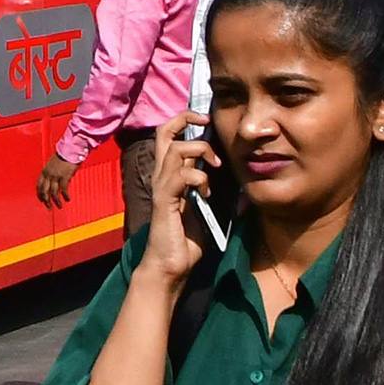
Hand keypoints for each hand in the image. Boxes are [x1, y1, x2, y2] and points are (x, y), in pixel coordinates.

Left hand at [35, 155, 79, 210]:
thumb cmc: (63, 156)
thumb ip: (52, 172)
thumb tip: (55, 181)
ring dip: (56, 201)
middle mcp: (48, 174)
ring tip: (60, 206)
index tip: (42, 200)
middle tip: (49, 207)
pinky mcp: (64, 177)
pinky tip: (68, 199)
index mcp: (44, 171)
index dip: (40, 194)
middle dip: (46, 201)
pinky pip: (63, 189)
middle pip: (44, 191)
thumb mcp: (54, 164)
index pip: (39, 185)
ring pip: (53, 192)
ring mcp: (55, 176)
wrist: (70, 150)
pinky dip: (65, 196)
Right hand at [135, 124, 217, 291]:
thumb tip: (222, 171)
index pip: (168, 135)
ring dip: (200, 151)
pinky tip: (207, 194)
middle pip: (164, 132)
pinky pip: (181, 176)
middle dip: (185, 119)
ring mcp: (161, 187)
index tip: (205, 119)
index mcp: (168, 175)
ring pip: (175, 149)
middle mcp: (161, 175)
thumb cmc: (184, 240)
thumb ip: (203, 186)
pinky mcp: (165, 201)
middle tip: (206, 121)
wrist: (170, 265)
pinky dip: (199, 178)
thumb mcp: (199, 206)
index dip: (184, 119)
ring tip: (216, 166)